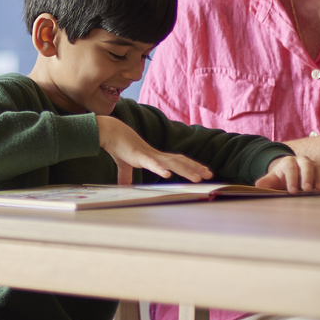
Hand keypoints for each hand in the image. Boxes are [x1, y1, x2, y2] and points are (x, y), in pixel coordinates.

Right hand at [96, 115, 213, 182]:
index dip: (191, 165)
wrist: (110, 132)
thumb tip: (123, 187)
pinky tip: (167, 174)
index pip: (178, 161)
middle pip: (181, 161)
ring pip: (172, 163)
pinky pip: (152, 163)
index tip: (203, 171)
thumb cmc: (119, 146)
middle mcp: (156, 155)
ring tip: (198, 178)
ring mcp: (149, 155)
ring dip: (186, 170)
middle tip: (210, 174)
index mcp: (155, 156)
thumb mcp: (125, 164)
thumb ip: (126, 175)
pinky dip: (160, 168)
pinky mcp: (138, 156)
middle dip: (196, 167)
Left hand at [255, 155, 319, 194]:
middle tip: (307, 189)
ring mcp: (315, 166)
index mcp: (289, 162)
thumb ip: (267, 182)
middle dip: (307, 177)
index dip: (291, 179)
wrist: (291, 173)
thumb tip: (258, 186)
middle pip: (307, 165)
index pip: (291, 167)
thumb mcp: (273, 179)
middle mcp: (303, 161)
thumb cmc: (282, 178)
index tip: (292, 191)